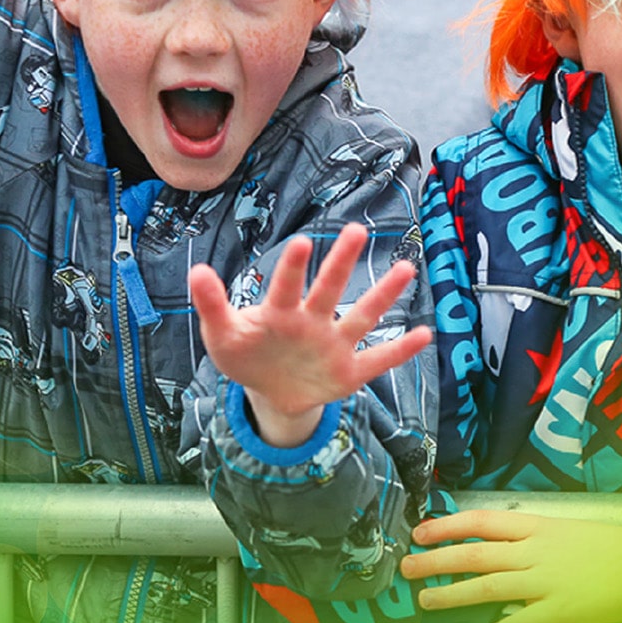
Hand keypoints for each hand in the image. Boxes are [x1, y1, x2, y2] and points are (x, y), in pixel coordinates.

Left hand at [189, 223, 429, 447]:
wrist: (269, 392)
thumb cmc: (246, 354)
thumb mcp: (223, 335)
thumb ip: (213, 305)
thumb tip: (196, 270)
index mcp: (280, 313)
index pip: (286, 287)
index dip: (293, 268)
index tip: (302, 241)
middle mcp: (312, 322)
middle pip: (329, 290)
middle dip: (341, 263)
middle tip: (356, 230)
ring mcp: (333, 345)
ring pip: (361, 317)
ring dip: (382, 296)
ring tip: (405, 268)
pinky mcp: (349, 372)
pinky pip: (378, 360)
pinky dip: (400, 350)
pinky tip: (425, 334)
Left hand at [401, 511, 621, 622]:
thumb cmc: (610, 544)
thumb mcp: (566, 527)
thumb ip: (532, 534)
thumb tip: (498, 541)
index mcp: (537, 524)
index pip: (481, 521)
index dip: (447, 526)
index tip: (420, 532)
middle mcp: (534, 551)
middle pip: (474, 554)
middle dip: (436, 560)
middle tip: (406, 567)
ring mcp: (543, 582)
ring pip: (486, 587)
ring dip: (451, 594)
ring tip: (424, 600)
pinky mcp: (557, 612)